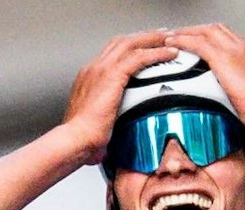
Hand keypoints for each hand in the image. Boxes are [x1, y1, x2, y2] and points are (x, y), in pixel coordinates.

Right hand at [62, 31, 179, 164]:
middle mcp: (93, 68)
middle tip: (162, 35)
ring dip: (152, 38)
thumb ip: (109, 119)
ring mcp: (101, 69)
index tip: (144, 48)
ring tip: (169, 38)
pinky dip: (156, 52)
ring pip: (130, 43)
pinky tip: (170, 53)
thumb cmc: (83, 140)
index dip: (129, 48)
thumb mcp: (98, 124)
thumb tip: (120, 132)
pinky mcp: (111, 76)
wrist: (75, 140)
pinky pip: (138, 57)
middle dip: (143, 36)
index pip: (111, 53)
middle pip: (121, 41)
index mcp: (88, 78)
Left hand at [165, 24, 244, 141]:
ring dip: (188, 33)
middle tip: (183, 37)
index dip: (214, 39)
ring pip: (205, 32)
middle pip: (217, 30)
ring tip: (173, 38)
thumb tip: (241, 107)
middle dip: (198, 31)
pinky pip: (197, 43)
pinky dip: (183, 40)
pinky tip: (172, 43)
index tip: (203, 45)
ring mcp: (234, 51)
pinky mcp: (222, 59)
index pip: (230, 39)